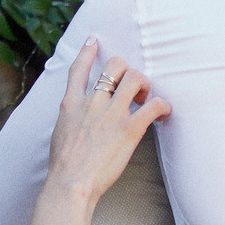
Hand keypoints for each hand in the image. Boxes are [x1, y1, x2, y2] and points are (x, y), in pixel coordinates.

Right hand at [32, 40, 167, 224]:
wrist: (70, 183)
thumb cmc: (64, 167)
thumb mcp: (60, 134)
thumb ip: (72, 119)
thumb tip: (78, 119)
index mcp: (72, 104)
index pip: (78, 69)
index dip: (87, 52)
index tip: (94, 41)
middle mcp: (92, 102)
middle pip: (114, 65)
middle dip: (126, 71)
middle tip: (132, 90)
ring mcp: (111, 113)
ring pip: (135, 77)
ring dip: (145, 85)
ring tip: (145, 100)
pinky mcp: (129, 128)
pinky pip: (154, 105)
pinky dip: (163, 106)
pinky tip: (164, 114)